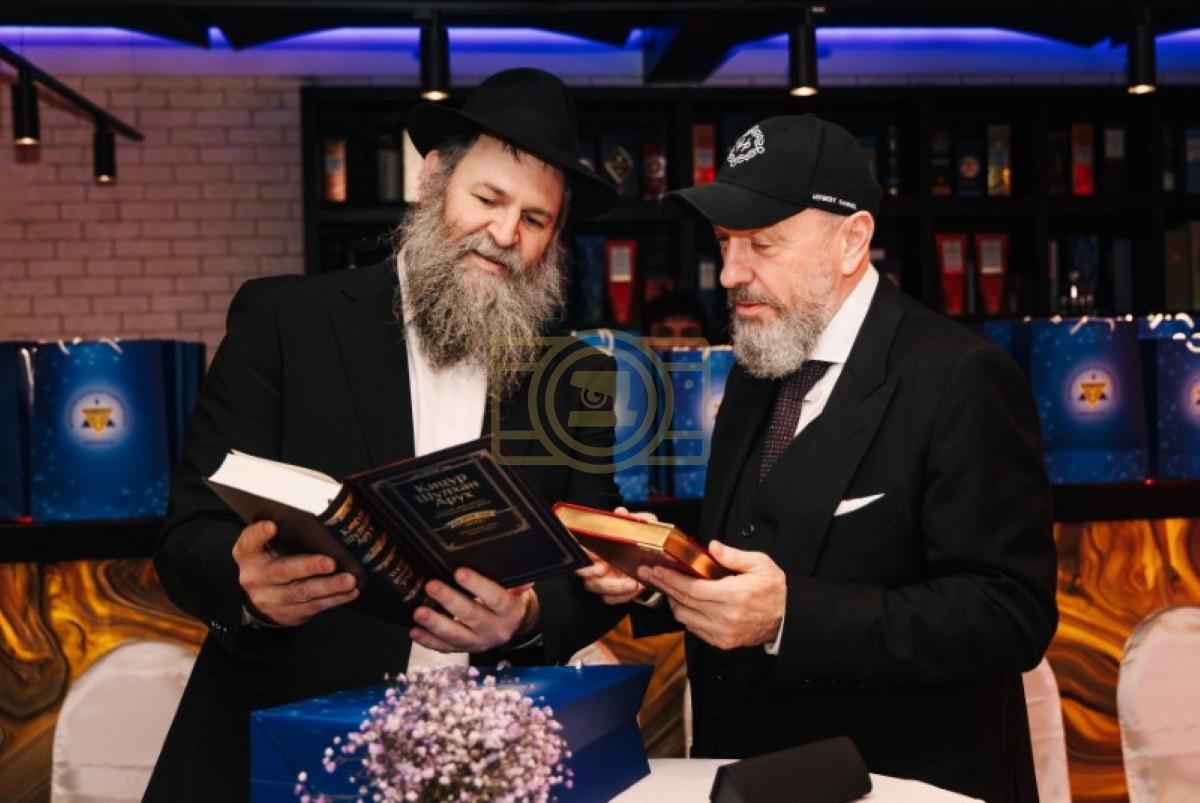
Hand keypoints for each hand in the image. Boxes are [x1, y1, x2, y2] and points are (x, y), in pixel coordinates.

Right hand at [232, 520, 358, 626]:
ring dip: (328, 586)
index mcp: (248, 556)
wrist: (261, 601)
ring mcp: (271, 598)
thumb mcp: (265, 547)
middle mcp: (256, 577)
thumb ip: (282, 533)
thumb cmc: (269, 563)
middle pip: (282, 571)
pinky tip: (349, 592)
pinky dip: (334, 599)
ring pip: (302, 592)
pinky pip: (313, 606)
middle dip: (308, 566)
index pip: (249, 542)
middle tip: (330, 562)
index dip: (258, 534)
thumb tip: (316, 512)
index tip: (271, 526)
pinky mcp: (288, 613)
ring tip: (348, 580)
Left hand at [409, 569, 537, 652]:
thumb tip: (511, 565)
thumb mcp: (517, 588)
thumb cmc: (510, 599)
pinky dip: (428, 641)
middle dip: (450, 601)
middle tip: (432, 586)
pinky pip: (445, 648)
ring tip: (419, 612)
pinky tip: (415, 632)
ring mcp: (479, 643)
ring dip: (435, 624)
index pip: (495, 598)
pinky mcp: (465, 649)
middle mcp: (496, 630)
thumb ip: (514, 579)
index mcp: (510, 612)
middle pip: (472, 617)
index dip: (478, 585)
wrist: (514, 624)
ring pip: (456, 636)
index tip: (460, 572)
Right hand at [575, 506, 656, 604]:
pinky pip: (610, 599)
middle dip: (590, 572)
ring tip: (632, 583)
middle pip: (582, 570)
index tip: (590, 551)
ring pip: (595, 586)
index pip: (580, 546)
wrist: (658, 562)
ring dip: (613, 587)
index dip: (580, 550)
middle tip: (604, 569)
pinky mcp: (613, 592)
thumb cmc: (645, 542)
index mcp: (599, 544)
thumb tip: (620, 513)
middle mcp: (597, 561)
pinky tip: (635, 589)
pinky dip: (622, 597)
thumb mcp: (644, 525)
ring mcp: (604, 578)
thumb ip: (633, 519)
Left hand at [638, 541, 785, 650]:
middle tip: (649, 574)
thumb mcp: (760, 564)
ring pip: (685, 617)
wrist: (787, 618)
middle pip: (684, 601)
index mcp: (734, 595)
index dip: (671, 578)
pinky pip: (694, 629)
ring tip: (667, 587)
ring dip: (673, 601)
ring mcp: (723, 632)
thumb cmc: (774, 589)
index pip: (692, 588)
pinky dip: (685, 615)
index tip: (657, 569)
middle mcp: (725, 616)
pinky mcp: (722, 642)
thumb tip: (712, 546)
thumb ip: (733, 556)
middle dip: (663, 586)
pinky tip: (683, 603)